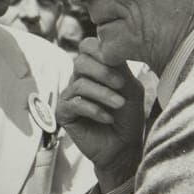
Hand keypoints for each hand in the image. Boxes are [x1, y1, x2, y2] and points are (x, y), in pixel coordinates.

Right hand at [57, 36, 144, 188]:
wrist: (124, 146)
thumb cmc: (128, 116)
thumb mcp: (129, 87)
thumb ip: (119, 67)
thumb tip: (109, 47)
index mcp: (94, 69)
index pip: (88, 46)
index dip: (102, 51)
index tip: (121, 64)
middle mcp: (78, 79)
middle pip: (80, 61)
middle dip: (103, 72)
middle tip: (122, 85)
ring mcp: (69, 96)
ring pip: (80, 84)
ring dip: (104, 94)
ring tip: (119, 105)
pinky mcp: (63, 114)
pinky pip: (75, 104)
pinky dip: (95, 110)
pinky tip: (108, 118)